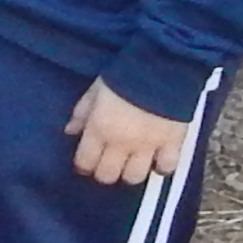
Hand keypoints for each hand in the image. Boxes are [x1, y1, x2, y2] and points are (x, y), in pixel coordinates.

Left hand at [66, 82, 195, 186]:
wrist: (164, 64)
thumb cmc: (127, 73)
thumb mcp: (96, 89)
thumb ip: (82, 112)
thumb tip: (70, 131)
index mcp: (99, 129)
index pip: (85, 162)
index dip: (84, 166)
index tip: (87, 163)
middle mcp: (121, 143)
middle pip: (107, 176)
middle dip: (105, 172)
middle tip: (109, 163)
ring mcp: (147, 146)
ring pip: (134, 177)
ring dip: (131, 172)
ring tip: (132, 162)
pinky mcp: (172, 143)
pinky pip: (166, 167)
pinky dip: (162, 167)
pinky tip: (158, 159)